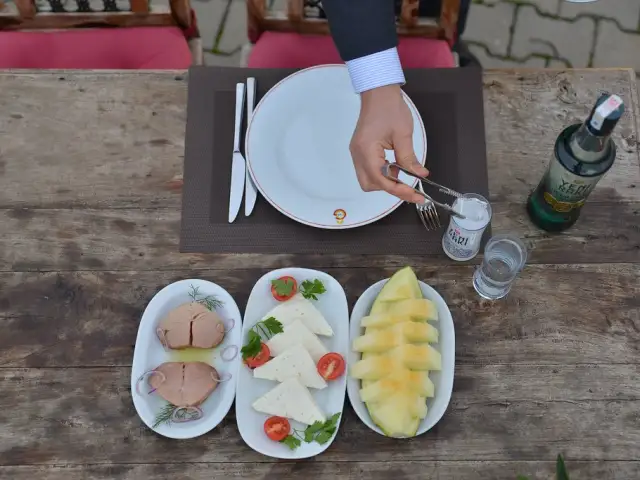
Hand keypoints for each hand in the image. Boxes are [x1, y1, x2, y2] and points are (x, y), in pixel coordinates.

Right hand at [349, 84, 428, 203]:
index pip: (381, 180)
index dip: (399, 190)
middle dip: (388, 188)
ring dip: (385, 180)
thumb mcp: (403, 134)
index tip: (416, 195)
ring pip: (368, 179)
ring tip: (401, 171)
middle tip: (408, 185)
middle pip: (370, 184)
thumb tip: (419, 175)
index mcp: (366, 150)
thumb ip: (409, 159)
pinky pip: (369, 169)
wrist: (378, 92)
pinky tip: (394, 165)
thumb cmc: (389, 108)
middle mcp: (357, 154)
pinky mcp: (360, 150)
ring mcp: (357, 153)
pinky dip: (382, 172)